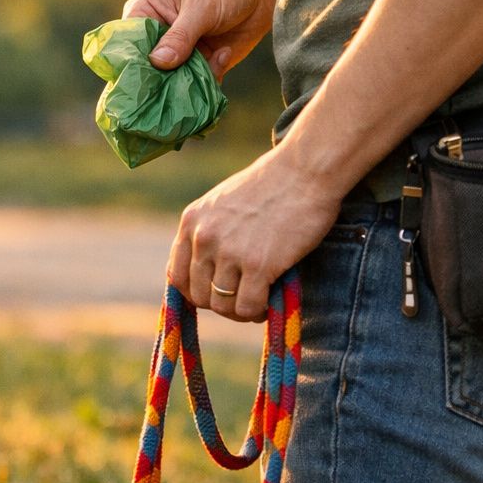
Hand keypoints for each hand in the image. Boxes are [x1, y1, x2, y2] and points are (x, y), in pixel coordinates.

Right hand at [123, 0, 287, 80]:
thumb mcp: (201, 7)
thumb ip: (180, 36)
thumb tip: (157, 62)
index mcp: (144, 14)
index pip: (126, 44)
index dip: (130, 63)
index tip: (143, 79)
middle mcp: (156, 38)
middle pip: (146, 71)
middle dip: (161, 81)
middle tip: (179, 82)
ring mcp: (177, 56)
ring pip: (170, 84)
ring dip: (189, 82)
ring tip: (211, 60)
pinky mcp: (198, 69)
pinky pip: (194, 88)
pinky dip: (208, 81)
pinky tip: (224, 54)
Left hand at [169, 147, 342, 320]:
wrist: (305, 170)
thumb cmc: (273, 185)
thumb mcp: (223, 203)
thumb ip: (210, 232)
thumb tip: (209, 271)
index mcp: (192, 221)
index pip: (176, 276)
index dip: (196, 292)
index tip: (216, 294)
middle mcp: (204, 238)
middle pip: (198, 296)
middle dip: (221, 303)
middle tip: (243, 299)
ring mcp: (229, 252)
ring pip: (222, 306)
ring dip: (241, 310)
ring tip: (258, 301)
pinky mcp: (258, 264)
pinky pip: (248, 307)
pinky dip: (258, 311)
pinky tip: (269, 301)